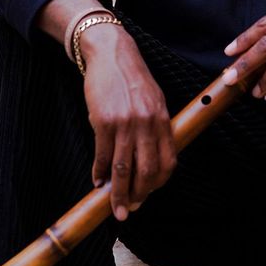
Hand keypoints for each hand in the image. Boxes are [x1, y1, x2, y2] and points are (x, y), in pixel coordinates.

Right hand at [81, 24, 176, 220]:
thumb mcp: (154, 99)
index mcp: (162, 119)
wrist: (112, 55)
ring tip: (115, 208)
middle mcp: (146, 123)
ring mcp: (125, 123)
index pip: (168, 161)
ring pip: (122, 168)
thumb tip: (153, 158)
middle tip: (130, 210)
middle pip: (146, 171)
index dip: (159, 183)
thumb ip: (156, 127)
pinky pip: (102, 155)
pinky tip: (98, 181)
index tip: (149, 194)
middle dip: (139, 196)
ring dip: (118, 194)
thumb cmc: (133, 79)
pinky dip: (99, 173)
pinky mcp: (103, 121)